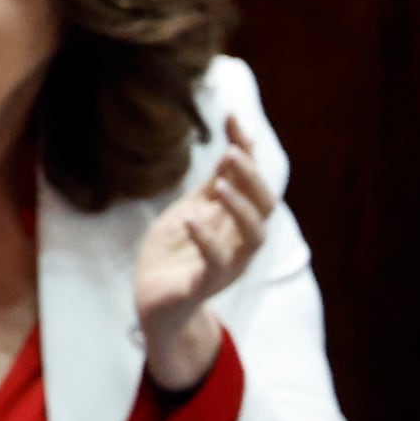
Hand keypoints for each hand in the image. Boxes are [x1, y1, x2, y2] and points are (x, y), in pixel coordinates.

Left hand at [128, 118, 274, 387]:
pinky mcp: (205, 285)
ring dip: (241, 206)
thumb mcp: (191, 211)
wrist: (154, 303)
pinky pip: (216, 263)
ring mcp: (228, 265)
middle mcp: (240, 241)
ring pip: (254, 235)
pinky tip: (192, 219)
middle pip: (265, 206)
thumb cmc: (174, 254)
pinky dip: (207, 240)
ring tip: (221, 182)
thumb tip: (234, 146)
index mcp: (235, 220)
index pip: (252, 181)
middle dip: (252, 177)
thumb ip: (210, 186)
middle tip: (231, 152)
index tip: (232, 117)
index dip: (246, 149)